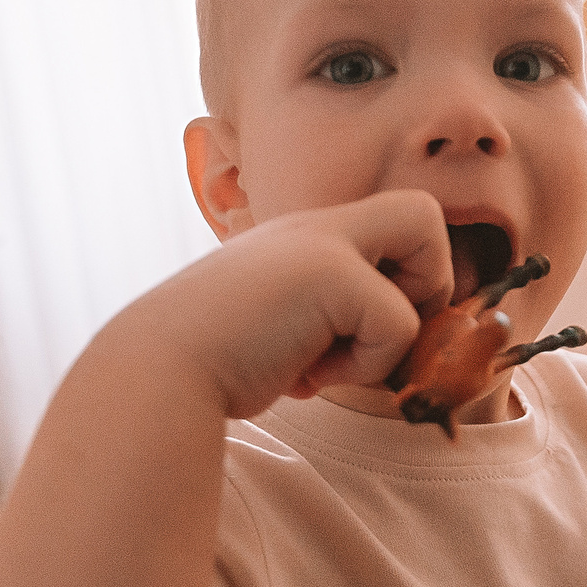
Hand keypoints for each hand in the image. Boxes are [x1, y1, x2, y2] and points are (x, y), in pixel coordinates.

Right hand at [132, 190, 454, 419]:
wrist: (158, 374)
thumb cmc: (216, 367)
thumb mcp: (284, 328)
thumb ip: (334, 320)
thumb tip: (403, 345)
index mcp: (303, 236)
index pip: (396, 221)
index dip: (407, 275)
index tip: (363, 328)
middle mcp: (316, 228)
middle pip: (424, 212)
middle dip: (426, 287)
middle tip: (370, 335)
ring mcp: (323, 243)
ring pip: (428, 275)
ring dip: (389, 340)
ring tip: (321, 359)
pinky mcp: (330, 273)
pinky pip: (400, 325)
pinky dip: (365, 365)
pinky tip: (306, 371)